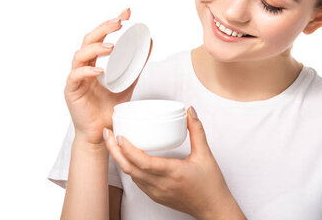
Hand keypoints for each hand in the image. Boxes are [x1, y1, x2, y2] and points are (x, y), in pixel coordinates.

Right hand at [64, 7, 152, 145]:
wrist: (102, 132)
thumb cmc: (111, 107)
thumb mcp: (128, 82)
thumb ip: (137, 64)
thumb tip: (150, 43)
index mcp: (95, 62)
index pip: (100, 36)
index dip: (110, 22)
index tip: (126, 12)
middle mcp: (84, 66)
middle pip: (88, 40)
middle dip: (102, 28)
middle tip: (118, 22)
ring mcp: (76, 78)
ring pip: (80, 55)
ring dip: (95, 48)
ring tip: (111, 46)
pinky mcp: (72, 91)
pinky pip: (76, 77)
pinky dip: (87, 72)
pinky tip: (100, 71)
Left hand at [103, 107, 245, 219]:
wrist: (213, 209)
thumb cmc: (210, 185)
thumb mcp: (206, 155)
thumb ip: (197, 131)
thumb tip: (189, 112)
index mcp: (172, 173)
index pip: (143, 162)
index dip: (128, 149)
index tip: (120, 136)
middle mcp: (161, 184)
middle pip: (129, 169)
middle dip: (115, 151)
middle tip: (108, 135)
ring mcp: (156, 192)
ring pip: (131, 175)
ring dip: (120, 159)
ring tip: (115, 143)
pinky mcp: (156, 196)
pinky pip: (137, 181)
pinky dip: (129, 168)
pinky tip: (128, 157)